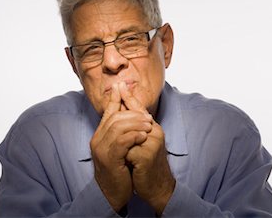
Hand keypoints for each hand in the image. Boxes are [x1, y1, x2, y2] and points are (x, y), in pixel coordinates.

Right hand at [90, 83, 152, 211]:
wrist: (113, 193)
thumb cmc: (120, 169)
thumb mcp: (121, 148)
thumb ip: (123, 132)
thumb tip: (133, 116)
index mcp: (100, 135)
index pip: (107, 112)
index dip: (114, 98)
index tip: (122, 85)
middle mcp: (97, 140)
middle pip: (115, 117)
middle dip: (133, 113)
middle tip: (148, 116)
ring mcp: (101, 149)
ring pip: (118, 127)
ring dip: (136, 123)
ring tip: (149, 125)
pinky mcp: (108, 159)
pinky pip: (121, 142)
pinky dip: (133, 136)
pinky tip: (143, 136)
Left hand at [119, 83, 175, 214]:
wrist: (157, 186)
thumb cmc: (147, 164)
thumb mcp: (142, 143)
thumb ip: (135, 127)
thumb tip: (122, 110)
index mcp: (153, 127)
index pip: (139, 108)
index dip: (129, 97)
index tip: (120, 84)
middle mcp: (155, 131)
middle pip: (131, 118)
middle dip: (118, 124)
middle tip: (115, 136)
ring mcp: (152, 143)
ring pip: (127, 134)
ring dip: (121, 145)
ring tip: (122, 155)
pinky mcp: (146, 156)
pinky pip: (127, 150)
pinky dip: (124, 157)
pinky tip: (128, 164)